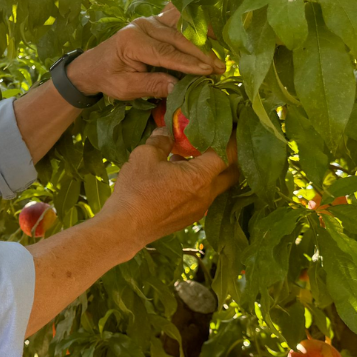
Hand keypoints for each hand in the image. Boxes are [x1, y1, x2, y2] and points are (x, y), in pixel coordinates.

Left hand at [65, 3, 224, 99]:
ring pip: (181, 29)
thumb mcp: (125, 88)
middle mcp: (142, 25)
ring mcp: (150, 20)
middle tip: (220, 68)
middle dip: (200, 55)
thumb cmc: (109, 78)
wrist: (94, 65)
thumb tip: (177, 86)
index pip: (165, 53)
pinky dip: (195, 25)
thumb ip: (150, 85)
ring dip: (201, 42)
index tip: (208, 71)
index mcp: (132, 40)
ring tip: (219, 55)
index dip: (187, 63)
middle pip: (177, 40)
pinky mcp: (156, 21)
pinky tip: (211, 29)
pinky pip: (178, 20)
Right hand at [98, 128, 239, 248]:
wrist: (126, 228)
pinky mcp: (189, 218)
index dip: (231, 139)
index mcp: (200, 176)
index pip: (228, 154)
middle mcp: (206, 194)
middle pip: (230, 173)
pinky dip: (197, 184)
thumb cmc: (137, 190)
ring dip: (208, 171)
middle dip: (227, 157)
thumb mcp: (145, 155)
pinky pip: (201, 196)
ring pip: (215, 185)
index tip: (228, 128)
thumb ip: (161, 140)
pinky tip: (175, 178)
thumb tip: (167, 131)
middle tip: (214, 143)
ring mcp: (199, 208)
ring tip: (187, 158)